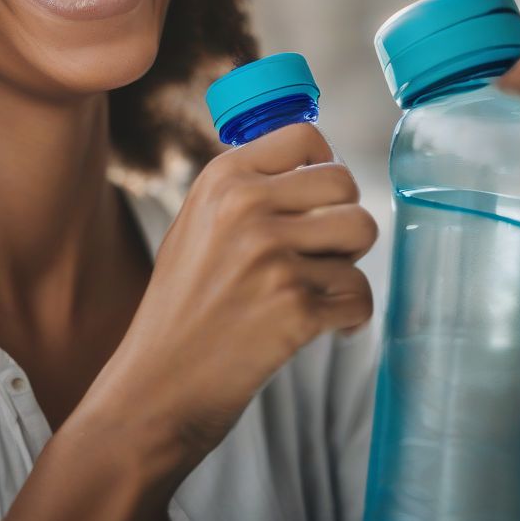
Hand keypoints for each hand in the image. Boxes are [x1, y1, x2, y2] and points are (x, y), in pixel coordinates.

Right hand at [93, 122, 376, 468]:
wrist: (157, 384)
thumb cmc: (180, 305)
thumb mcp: (197, 223)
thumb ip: (247, 189)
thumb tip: (317, 162)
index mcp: (222, 179)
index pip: (306, 136)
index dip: (325, 164)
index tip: (321, 195)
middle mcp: (246, 207)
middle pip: (344, 182)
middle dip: (342, 218)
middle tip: (322, 252)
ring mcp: (272, 257)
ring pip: (362, 232)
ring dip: (349, 265)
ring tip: (319, 287)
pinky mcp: (296, 308)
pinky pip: (360, 295)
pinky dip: (350, 318)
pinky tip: (323, 328)